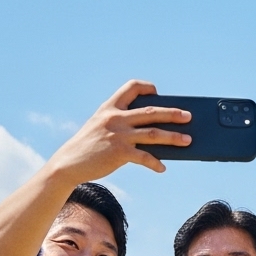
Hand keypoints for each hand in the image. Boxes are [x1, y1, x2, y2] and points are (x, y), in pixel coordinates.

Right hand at [0, 80, 190, 255]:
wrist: (67, 164)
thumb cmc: (86, 148)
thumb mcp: (99, 128)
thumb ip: (119, 124)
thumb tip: (150, 133)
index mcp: (109, 108)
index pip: (131, 87)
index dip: (146, 87)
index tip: (156, 92)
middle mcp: (115, 118)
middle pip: (151, 111)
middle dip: (172, 113)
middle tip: (188, 116)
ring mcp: (118, 135)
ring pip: (154, 133)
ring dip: (173, 137)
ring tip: (188, 140)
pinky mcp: (120, 153)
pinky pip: (144, 157)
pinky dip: (155, 163)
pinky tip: (162, 168)